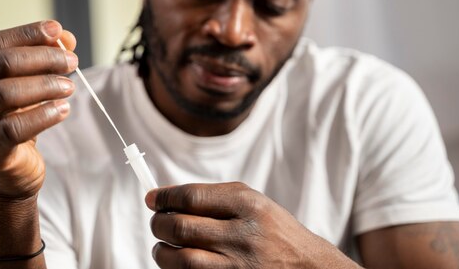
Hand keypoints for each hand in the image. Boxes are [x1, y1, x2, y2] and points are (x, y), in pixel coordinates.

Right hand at [0, 20, 76, 200]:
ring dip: (45, 84)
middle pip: (1, 64)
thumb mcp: (25, 87)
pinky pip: (15, 127)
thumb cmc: (11, 123)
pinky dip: (44, 114)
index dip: (25, 33)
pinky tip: (63, 109)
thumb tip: (65, 37)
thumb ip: (41, 59)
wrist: (4, 174)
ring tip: (70, 86)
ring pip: (6, 93)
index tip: (56, 30)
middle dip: (42, 57)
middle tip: (71, 61)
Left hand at [146, 182, 359, 268]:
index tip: (152, 198)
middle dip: (159, 223)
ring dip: (162, 251)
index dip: (165, 197)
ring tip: (162, 246)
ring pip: (181, 259)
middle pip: (181, 227)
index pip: (192, 197)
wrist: (306, 266)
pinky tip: (178, 263)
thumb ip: (212, 197)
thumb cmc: (271, 229)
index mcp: (248, 205)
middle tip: (157, 222)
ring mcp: (238, 266)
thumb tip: (162, 198)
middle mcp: (243, 235)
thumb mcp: (252, 202)